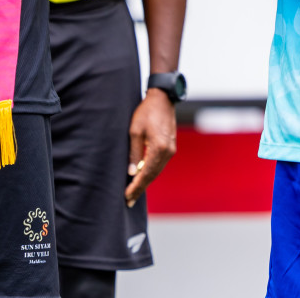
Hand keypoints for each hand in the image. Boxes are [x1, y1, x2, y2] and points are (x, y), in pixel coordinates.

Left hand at [125, 89, 177, 206]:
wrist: (162, 99)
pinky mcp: (171, 147)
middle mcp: (168, 152)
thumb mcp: (135, 131)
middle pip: (153, 175)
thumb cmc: (146, 112)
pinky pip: (160, 164)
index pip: (146, 173)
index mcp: (159, 148)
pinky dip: (151, 172)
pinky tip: (143, 176)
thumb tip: (132, 172)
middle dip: (140, 188)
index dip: (136, 186)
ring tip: (134, 191)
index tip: (127, 197)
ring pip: (157, 171)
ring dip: (146, 181)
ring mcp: (171, 150)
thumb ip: (134, 153)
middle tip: (129, 200)